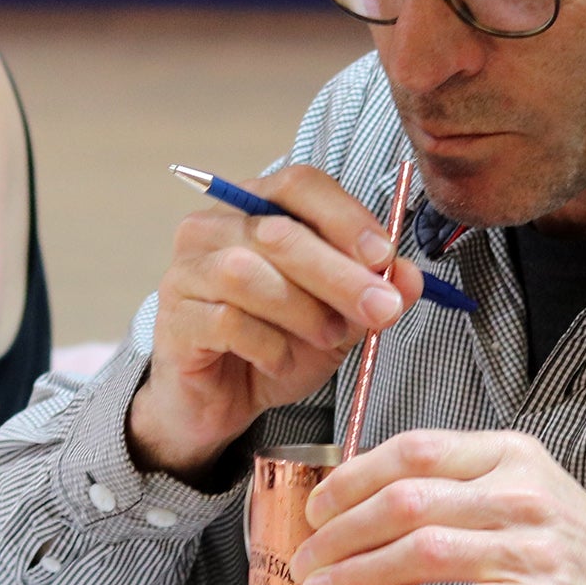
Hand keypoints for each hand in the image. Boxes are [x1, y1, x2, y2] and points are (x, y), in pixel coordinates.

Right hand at [125, 164, 428, 480]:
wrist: (221, 399)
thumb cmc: (276, 342)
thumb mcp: (339, 317)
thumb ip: (373, 292)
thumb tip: (411, 277)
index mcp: (255, 208)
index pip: (298, 184)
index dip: (345, 216)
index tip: (384, 256)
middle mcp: (213, 227)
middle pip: (278, 231)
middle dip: (339, 273)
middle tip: (382, 308)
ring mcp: (187, 271)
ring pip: (248, 273)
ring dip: (303, 310)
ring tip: (328, 337)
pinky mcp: (174, 318)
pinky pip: (226, 322)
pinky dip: (268, 345)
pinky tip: (281, 360)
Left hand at [293, 429, 585, 584]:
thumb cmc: (569, 547)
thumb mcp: (523, 488)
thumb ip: (456, 483)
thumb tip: (362, 497)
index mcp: (509, 455)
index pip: (415, 450)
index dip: (352, 478)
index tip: (316, 508)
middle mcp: (521, 494)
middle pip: (408, 502)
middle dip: (341, 534)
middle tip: (306, 561)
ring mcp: (535, 549)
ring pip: (425, 552)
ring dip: (360, 575)